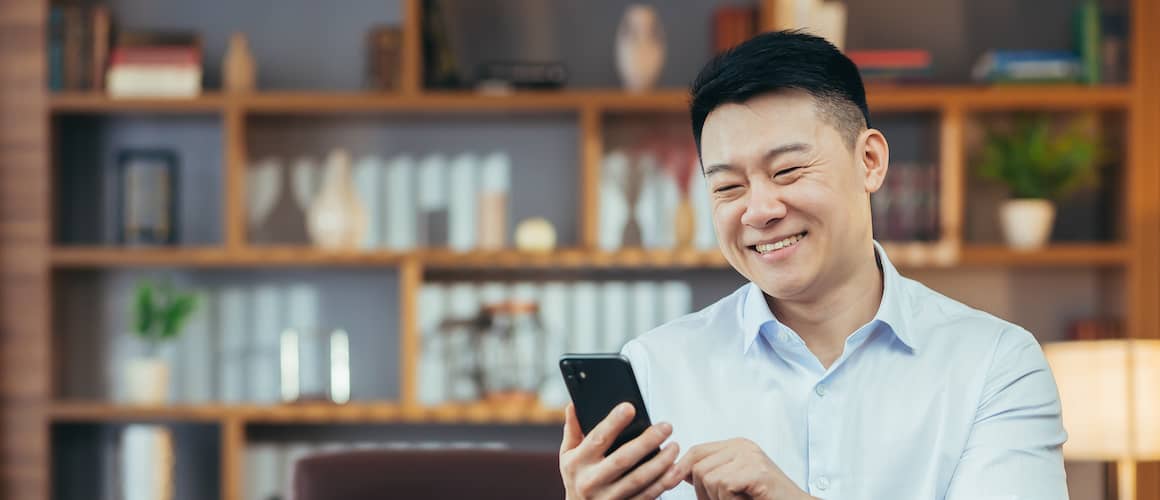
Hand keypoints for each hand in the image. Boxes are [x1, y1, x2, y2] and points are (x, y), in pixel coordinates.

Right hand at [559, 402, 685, 498]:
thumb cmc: (577, 478)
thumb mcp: (567, 455)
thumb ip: (573, 430)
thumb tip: (574, 405)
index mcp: (578, 462)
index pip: (597, 438)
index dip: (613, 422)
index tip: (630, 408)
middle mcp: (591, 481)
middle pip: (622, 459)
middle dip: (646, 442)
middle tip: (665, 427)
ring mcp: (608, 498)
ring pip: (639, 479)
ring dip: (660, 463)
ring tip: (674, 446)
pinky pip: (647, 495)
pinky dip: (663, 482)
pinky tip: (674, 469)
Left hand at [680, 438, 812, 499]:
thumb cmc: (766, 498)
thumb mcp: (733, 482)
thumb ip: (711, 473)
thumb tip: (679, 471)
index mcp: (736, 446)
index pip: (696, 451)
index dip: (682, 468)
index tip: (674, 482)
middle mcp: (742, 447)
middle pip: (698, 465)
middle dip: (701, 491)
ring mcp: (750, 456)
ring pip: (708, 477)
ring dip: (716, 499)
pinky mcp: (756, 470)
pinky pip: (723, 485)